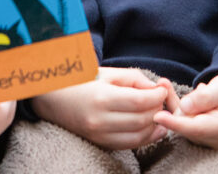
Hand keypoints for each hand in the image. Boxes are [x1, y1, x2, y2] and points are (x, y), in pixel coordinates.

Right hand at [31, 66, 170, 149]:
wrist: (53, 99)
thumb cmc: (81, 80)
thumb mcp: (107, 72)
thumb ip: (134, 78)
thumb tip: (157, 89)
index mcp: (102, 98)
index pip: (139, 102)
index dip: (157, 96)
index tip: (163, 89)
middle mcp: (100, 120)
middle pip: (141, 120)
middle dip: (158, 110)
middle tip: (164, 101)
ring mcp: (99, 135)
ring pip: (138, 137)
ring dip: (154, 126)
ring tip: (161, 114)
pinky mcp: (100, 143)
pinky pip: (128, 145)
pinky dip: (144, 138)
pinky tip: (152, 128)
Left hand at [152, 71, 217, 149]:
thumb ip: (205, 98)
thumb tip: (184, 107)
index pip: (195, 129)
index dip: (175, 123)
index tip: (158, 116)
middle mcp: (216, 137)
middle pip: (186, 124)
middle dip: (174, 105)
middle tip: (170, 84)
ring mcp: (208, 136)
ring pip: (182, 121)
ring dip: (175, 103)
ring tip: (177, 85)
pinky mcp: (202, 132)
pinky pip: (184, 120)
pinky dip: (176, 105)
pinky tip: (170, 90)